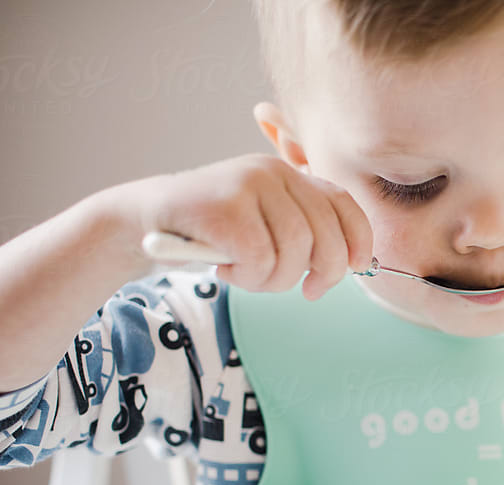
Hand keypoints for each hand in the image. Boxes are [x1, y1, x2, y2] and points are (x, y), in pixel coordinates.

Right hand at [128, 154, 372, 300]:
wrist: (143, 221)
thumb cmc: (213, 234)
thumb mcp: (263, 225)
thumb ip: (304, 235)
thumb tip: (350, 265)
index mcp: (288, 175)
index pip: (344, 204)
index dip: (359, 240)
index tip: (355, 269)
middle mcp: (272, 173)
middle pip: (325, 236)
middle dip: (323, 274)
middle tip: (306, 291)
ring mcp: (248, 186)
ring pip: (295, 253)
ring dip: (275, 281)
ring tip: (248, 276)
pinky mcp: (226, 208)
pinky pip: (261, 261)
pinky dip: (247, 278)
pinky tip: (226, 270)